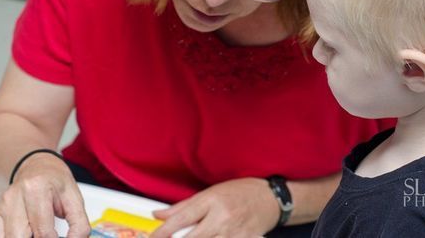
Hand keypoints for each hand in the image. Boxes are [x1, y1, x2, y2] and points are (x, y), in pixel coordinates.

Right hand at [0, 153, 90, 237]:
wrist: (38, 167)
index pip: (43, 231)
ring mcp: (3, 205)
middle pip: (20, 237)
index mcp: (37, 189)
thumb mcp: (74, 197)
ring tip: (37, 234)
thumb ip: (79, 223)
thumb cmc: (55, 181)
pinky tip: (24, 235)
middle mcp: (16, 196)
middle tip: (49, 236)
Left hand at [151, 178, 279, 237]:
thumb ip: (184, 206)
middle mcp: (222, 217)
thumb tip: (159, 214)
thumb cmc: (241, 192)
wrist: (271, 199)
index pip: (182, 218)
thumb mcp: (211, 192)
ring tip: (198, 235)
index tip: (153, 237)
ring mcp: (234, 232)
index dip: (164, 231)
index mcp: (212, 200)